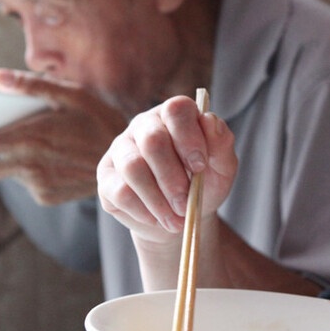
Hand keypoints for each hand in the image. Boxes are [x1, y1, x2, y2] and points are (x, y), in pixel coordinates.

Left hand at [0, 69, 130, 204]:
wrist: (133, 164)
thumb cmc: (100, 121)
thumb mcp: (72, 95)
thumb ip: (31, 85)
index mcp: (29, 138)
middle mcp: (29, 165)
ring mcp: (37, 185)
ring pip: (3, 176)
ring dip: (6, 165)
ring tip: (32, 150)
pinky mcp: (47, 197)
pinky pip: (25, 184)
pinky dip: (30, 173)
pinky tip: (53, 162)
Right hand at [97, 95, 237, 245]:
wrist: (182, 217)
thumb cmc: (204, 185)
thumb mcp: (222, 167)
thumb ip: (222, 143)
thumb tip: (210, 121)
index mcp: (173, 116)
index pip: (176, 110)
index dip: (189, 137)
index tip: (200, 167)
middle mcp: (143, 126)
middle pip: (152, 140)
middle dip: (172, 177)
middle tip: (186, 204)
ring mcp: (121, 150)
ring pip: (133, 167)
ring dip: (158, 199)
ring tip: (176, 219)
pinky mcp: (107, 178)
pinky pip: (121, 192)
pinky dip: (144, 211)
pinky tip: (158, 220)